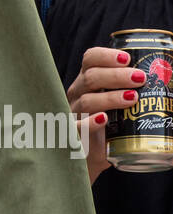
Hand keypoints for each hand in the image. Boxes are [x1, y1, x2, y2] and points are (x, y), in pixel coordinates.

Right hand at [67, 46, 144, 184]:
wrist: (89, 158)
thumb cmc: (109, 128)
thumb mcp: (120, 107)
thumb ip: (137, 94)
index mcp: (88, 82)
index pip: (90, 59)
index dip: (106, 55)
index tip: (127, 58)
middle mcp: (77, 94)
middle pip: (91, 77)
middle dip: (116, 75)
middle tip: (140, 78)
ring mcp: (74, 115)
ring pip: (87, 100)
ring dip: (110, 98)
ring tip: (132, 98)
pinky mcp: (73, 136)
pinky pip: (77, 127)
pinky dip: (90, 122)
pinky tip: (103, 119)